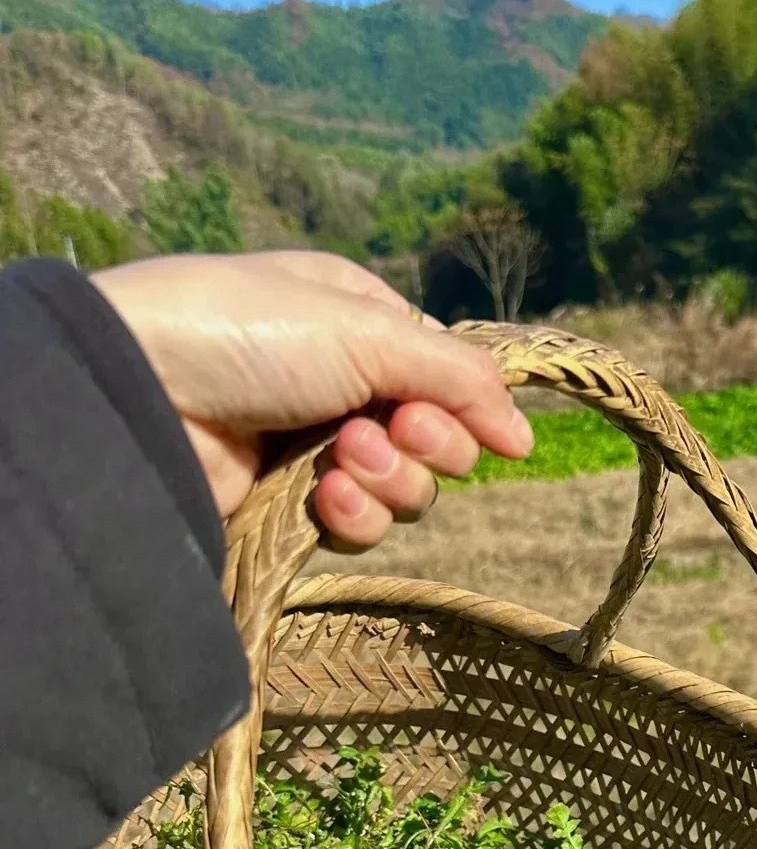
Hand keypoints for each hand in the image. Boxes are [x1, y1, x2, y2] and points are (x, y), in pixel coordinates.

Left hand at [92, 250, 532, 548]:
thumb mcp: (368, 331)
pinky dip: (352, 516)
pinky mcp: (289, 506)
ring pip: (404, 491)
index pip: (448, 376)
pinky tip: (320, 498)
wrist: (140, 394)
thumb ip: (460, 380)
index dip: (464, 405)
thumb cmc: (248, 331)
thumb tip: (524, 437)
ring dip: (388, 481)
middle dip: (426, 444)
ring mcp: (315, 446)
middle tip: (389, 430)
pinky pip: (359, 527)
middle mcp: (344, 382)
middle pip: (436, 440)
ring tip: (340, 460)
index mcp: (360, 321)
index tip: (473, 424)